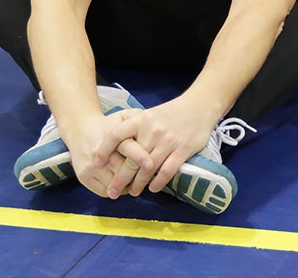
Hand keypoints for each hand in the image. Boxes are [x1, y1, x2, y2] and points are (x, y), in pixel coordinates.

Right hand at [67, 108, 151, 198]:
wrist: (80, 131)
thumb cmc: (108, 126)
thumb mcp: (122, 116)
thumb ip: (138, 118)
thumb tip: (154, 123)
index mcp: (111, 136)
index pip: (127, 148)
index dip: (140, 157)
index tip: (151, 164)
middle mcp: (98, 152)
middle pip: (122, 170)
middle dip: (138, 176)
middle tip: (149, 176)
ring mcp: (90, 167)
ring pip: (114, 184)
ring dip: (129, 185)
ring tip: (136, 179)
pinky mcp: (83, 178)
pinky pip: (105, 192)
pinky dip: (117, 191)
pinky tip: (123, 183)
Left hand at [96, 95, 218, 197]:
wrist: (200, 106)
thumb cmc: (172, 113)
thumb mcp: (150, 115)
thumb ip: (135, 129)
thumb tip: (118, 149)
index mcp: (141, 119)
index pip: (116, 135)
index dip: (105, 149)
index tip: (97, 162)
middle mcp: (152, 131)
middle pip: (131, 159)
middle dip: (120, 179)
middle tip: (112, 192)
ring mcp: (168, 141)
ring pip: (147, 169)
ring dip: (138, 184)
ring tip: (133, 192)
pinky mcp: (183, 150)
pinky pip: (166, 171)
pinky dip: (157, 182)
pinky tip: (153, 188)